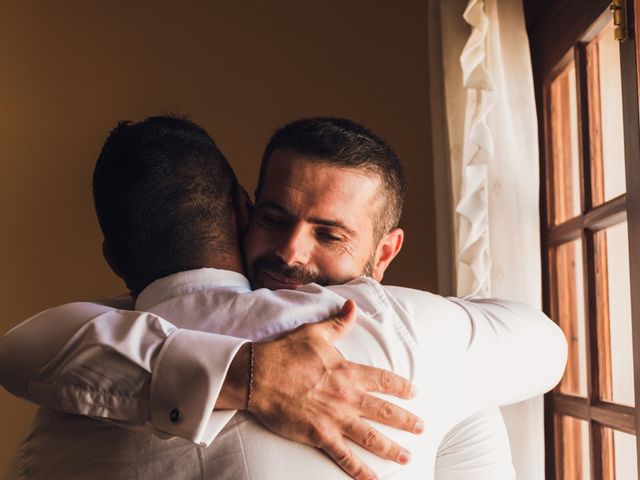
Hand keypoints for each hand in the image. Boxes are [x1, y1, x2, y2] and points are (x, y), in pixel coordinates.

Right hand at [248, 300, 422, 479]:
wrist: (259, 376)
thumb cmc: (285, 352)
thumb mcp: (315, 333)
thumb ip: (338, 323)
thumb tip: (352, 305)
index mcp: (348, 372)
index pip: (384, 380)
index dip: (402, 387)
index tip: (414, 393)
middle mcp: (347, 397)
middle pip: (385, 412)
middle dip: (406, 421)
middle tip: (422, 428)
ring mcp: (335, 418)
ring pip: (371, 437)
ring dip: (391, 449)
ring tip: (407, 458)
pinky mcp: (320, 435)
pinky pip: (345, 457)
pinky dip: (360, 471)